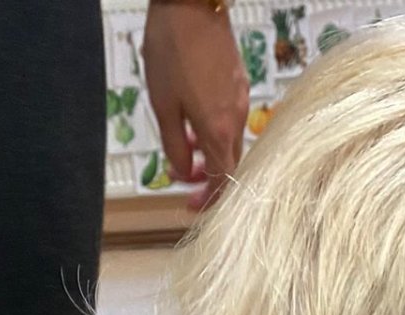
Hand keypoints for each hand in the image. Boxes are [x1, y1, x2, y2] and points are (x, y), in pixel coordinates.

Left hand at [143, 3, 248, 209]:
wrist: (191, 2)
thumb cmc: (171, 50)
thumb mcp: (163, 106)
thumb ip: (173, 146)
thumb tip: (180, 173)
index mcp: (219, 130)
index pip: (221, 182)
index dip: (207, 200)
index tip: (189, 204)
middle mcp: (237, 119)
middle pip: (228, 164)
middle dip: (205, 177)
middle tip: (183, 177)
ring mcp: (241, 100)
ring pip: (229, 141)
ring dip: (208, 152)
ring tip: (184, 144)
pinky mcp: (239, 84)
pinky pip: (230, 120)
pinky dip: (214, 131)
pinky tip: (194, 119)